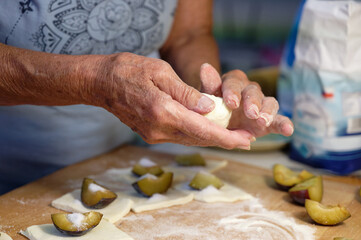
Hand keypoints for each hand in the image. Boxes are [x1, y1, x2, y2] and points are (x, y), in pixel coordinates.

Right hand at [84, 53, 253, 148]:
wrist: (101, 83)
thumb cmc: (130, 70)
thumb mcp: (161, 72)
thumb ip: (186, 93)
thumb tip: (209, 108)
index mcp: (163, 112)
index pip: (202, 130)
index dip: (226, 138)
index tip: (245, 141)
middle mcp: (158, 129)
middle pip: (198, 139)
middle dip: (223, 141)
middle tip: (246, 140)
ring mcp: (152, 134)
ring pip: (189, 140)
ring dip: (210, 139)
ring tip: (232, 137)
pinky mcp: (149, 134)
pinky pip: (178, 136)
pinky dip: (195, 134)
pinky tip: (207, 130)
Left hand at [200, 63, 293, 137]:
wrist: (219, 120)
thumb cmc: (212, 105)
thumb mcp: (208, 96)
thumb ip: (209, 84)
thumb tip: (205, 67)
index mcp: (233, 81)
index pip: (234, 82)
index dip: (233, 92)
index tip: (231, 103)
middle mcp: (250, 90)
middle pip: (254, 92)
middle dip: (253, 102)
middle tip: (251, 113)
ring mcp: (261, 104)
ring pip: (269, 104)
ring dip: (267, 112)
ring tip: (263, 122)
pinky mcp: (269, 119)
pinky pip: (279, 120)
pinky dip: (284, 124)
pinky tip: (288, 130)